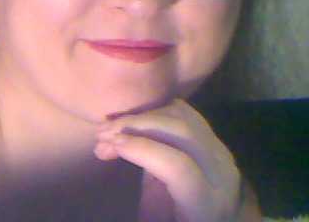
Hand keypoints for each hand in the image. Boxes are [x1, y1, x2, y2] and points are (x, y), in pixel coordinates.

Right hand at [93, 99, 251, 221]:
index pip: (178, 166)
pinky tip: (131, 120)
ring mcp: (218, 149)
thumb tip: (105, 180)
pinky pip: (183, 112)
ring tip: (110, 125)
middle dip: (136, 124)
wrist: (217, 221)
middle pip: (181, 131)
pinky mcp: (211, 138)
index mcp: (206, 202)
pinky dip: (153, 110)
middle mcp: (219, 171)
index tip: (108, 145)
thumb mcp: (158, 220)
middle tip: (101, 132)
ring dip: (141, 115)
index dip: (142, 150)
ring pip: (181, 115)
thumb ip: (144, 207)